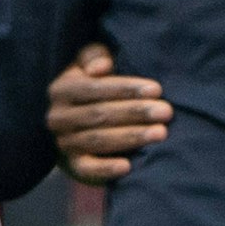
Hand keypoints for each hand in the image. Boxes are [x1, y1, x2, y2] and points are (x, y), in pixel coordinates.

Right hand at [47, 43, 170, 182]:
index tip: (156, 90)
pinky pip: (87, 168)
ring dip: (131, 137)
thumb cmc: (93, 83)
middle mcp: (58, 117)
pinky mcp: (73, 165)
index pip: (94, 88)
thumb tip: (101, 67)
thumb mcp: (88, 63)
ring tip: (161, 133)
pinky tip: (128, 167)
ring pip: (98, 140)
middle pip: (99, 114)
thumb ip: (94, 56)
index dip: (125, 89)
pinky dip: (105, 169)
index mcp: (61, 89)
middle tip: (166, 112)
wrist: (77, 120)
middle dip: (135, 112)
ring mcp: (64, 142)